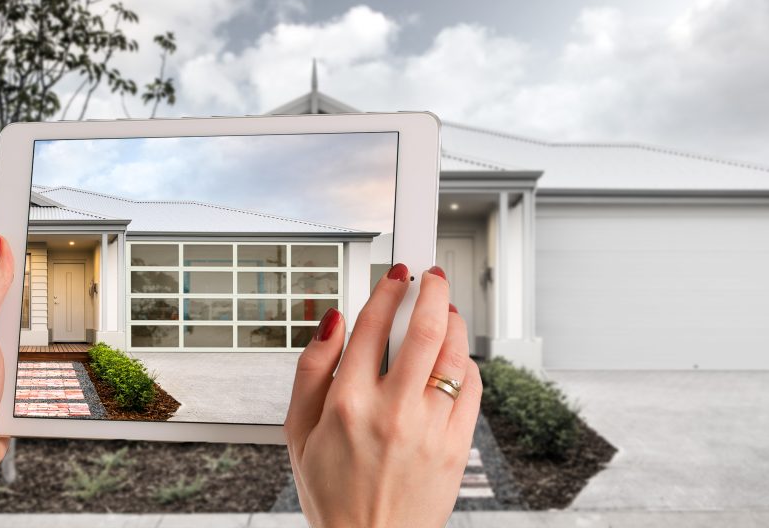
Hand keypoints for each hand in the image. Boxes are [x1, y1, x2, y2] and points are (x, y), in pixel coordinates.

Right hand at [285, 264, 481, 527]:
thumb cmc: (333, 492)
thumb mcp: (297, 432)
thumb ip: (310, 369)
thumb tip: (332, 322)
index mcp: (348, 404)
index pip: (373, 325)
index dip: (388, 290)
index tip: (396, 276)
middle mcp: (392, 412)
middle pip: (425, 329)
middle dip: (434, 290)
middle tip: (434, 277)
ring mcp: (429, 429)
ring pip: (454, 354)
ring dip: (454, 321)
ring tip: (447, 312)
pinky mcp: (455, 445)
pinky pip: (471, 387)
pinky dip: (466, 363)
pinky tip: (454, 358)